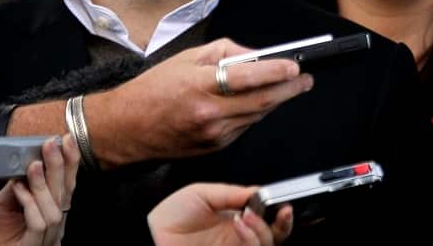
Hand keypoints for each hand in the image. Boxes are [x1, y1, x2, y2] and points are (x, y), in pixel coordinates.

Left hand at [0, 134, 80, 245]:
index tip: (65, 141)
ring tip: (33, 166)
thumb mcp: (2, 204)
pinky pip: (39, 223)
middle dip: (60, 166)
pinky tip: (19, 189)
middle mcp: (51, 228)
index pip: (65, 185)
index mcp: (47, 214)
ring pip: (55, 209)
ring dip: (43, 184)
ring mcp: (44, 239)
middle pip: (65, 194)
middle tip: (51, 145)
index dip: (69, 162)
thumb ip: (19, 185)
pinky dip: (31, 203)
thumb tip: (30, 158)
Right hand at [87, 38, 312, 167]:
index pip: (247, 78)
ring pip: (256, 116)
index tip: (294, 65)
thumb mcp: (188, 57)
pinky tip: (259, 102)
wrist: (124, 129)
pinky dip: (256, 113)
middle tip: (306, 79)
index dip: (275, 71)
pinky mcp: (214, 148)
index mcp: (199, 86)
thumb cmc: (152, 90)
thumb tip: (257, 55)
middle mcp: (208, 113)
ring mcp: (212, 134)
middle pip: (261, 102)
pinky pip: (244, 127)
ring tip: (290, 86)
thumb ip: (226, 52)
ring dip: (276, 101)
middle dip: (290, 89)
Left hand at [148, 183, 293, 245]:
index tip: (283, 201)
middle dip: (283, 223)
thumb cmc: (169, 215)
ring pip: (265, 245)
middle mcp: (238, 237)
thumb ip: (232, 193)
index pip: (268, 218)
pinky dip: (250, 238)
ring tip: (247, 214)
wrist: (149, 232)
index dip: (280, 211)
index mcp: (237, 220)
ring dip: (262, 229)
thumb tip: (259, 191)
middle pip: (275, 236)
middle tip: (279, 208)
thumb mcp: (203, 193)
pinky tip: (240, 224)